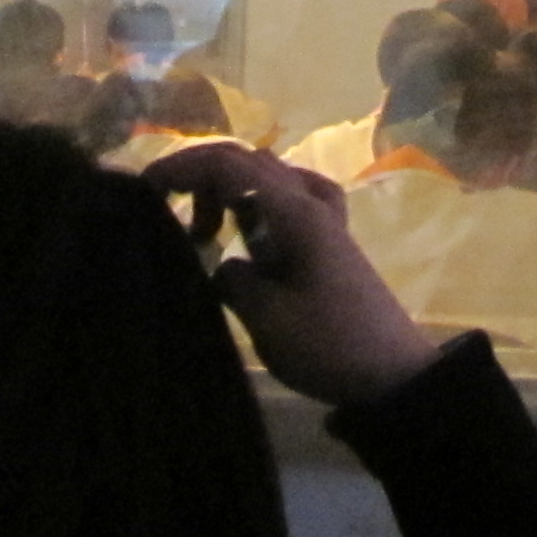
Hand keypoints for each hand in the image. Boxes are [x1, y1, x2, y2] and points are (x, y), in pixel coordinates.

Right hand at [147, 144, 441, 408]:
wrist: (392, 375)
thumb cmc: (329, 346)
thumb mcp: (268, 320)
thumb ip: (233, 280)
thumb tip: (220, 264)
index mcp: (296, 214)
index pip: (230, 164)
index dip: (183, 166)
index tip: (144, 189)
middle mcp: (312, 205)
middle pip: (249, 162)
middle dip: (200, 176)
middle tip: (165, 214)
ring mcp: (325, 221)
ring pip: (268, 179)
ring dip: (228, 193)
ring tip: (203, 237)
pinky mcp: (330, 242)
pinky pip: (289, 202)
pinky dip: (257, 206)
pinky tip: (245, 236)